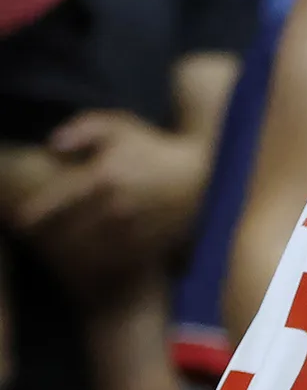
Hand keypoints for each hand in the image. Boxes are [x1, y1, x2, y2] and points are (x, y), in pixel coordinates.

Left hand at [14, 111, 207, 280]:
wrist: (203, 176)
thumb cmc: (155, 148)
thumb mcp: (121, 126)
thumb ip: (84, 128)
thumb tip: (52, 145)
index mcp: (102, 176)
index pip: (56, 201)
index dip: (33, 214)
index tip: (20, 221)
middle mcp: (114, 206)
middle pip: (66, 232)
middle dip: (52, 235)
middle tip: (45, 234)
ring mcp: (131, 230)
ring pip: (87, 251)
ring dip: (73, 253)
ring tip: (69, 249)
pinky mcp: (146, 247)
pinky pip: (112, 262)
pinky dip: (98, 263)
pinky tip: (94, 258)